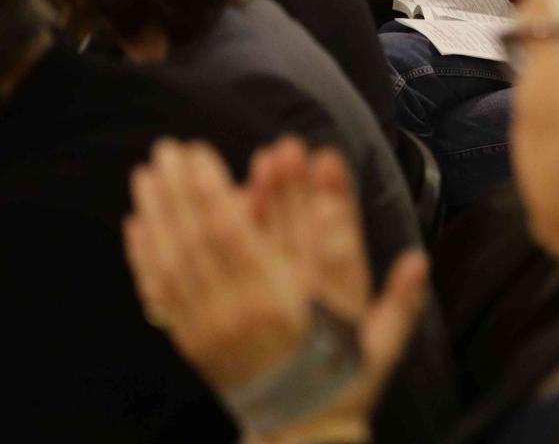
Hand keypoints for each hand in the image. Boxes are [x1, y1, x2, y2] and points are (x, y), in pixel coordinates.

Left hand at [123, 138, 426, 442]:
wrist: (301, 429)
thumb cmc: (343, 378)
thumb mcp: (381, 341)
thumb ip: (399, 299)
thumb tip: (417, 262)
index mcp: (283, 305)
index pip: (240, 238)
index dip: (223, 193)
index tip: (218, 155)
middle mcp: (239, 311)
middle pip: (200, 239)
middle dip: (186, 189)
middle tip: (175, 147)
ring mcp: (210, 326)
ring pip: (174, 259)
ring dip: (160, 212)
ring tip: (149, 171)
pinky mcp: (192, 339)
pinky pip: (159, 291)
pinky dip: (145, 254)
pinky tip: (138, 222)